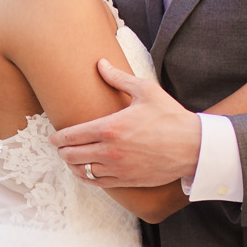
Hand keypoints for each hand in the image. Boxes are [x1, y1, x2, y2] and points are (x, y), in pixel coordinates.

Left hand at [53, 59, 201, 187]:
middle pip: (71, 156)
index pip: (71, 136)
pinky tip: (85, 172)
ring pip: (82, 172)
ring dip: (73, 165)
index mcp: (110, 128)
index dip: (57, 138)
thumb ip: (118, 78)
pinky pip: (97, 183)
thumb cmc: (171, 117)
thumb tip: (100, 63)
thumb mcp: (145, 91)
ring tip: (71, 159)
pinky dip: (87, 178)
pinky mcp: (127, 180)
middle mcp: (110, 151)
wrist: (193, 147)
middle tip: (60, 147)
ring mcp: (117, 168)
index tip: (53, 137)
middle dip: (62, 151)